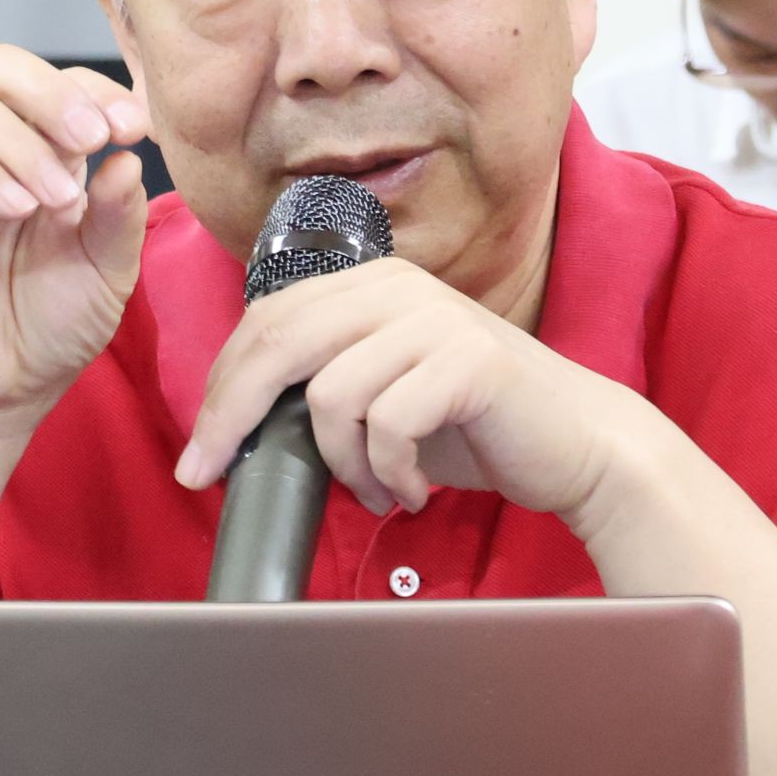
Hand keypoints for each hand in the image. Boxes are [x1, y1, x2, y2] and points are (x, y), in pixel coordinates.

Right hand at [0, 45, 150, 438]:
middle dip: (54, 93)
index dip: (97, 91)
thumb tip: (126, 156)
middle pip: (2, 69)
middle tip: (92, 138)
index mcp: (46, 156)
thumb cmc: (51, 329)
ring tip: (58, 202)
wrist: (0, 394)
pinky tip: (18, 209)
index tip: (135, 126)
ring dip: (23, 144)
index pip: (61, 85)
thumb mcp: (109, 272)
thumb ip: (120, 216)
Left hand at [174, 259, 658, 531]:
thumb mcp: (384, 395)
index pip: (266, 323)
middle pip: (278, 344)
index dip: (220, 389)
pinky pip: (388, 426)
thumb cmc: (476, 427)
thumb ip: (321, 388)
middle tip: (213, 475)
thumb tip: (236, 428)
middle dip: (232, 418)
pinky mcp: (468, 361)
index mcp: (370, 284)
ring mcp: (435, 320)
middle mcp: (398, 287)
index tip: (200, 452)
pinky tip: (414, 491)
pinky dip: (390, 475)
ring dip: (343, 466)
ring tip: (378, 491)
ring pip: (331, 396)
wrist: (576, 445)